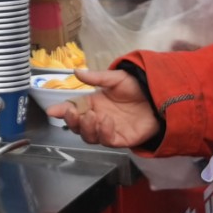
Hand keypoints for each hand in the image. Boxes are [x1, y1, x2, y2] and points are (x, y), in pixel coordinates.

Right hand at [47, 67, 161, 148]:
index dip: (62, 111)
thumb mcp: (115, 78)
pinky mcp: (122, 139)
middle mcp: (98, 118)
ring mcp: (109, 130)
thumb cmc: (136, 88)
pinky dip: (104, 132)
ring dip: (87, 128)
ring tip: (93, 116)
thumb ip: (97, 78)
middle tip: (74, 113)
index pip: (73, 109)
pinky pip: (107, 141)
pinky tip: (107, 121)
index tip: (52, 111)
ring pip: (90, 137)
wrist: (159, 98)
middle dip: (72, 122)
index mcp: (93, 104)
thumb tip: (76, 71)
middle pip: (78, 127)